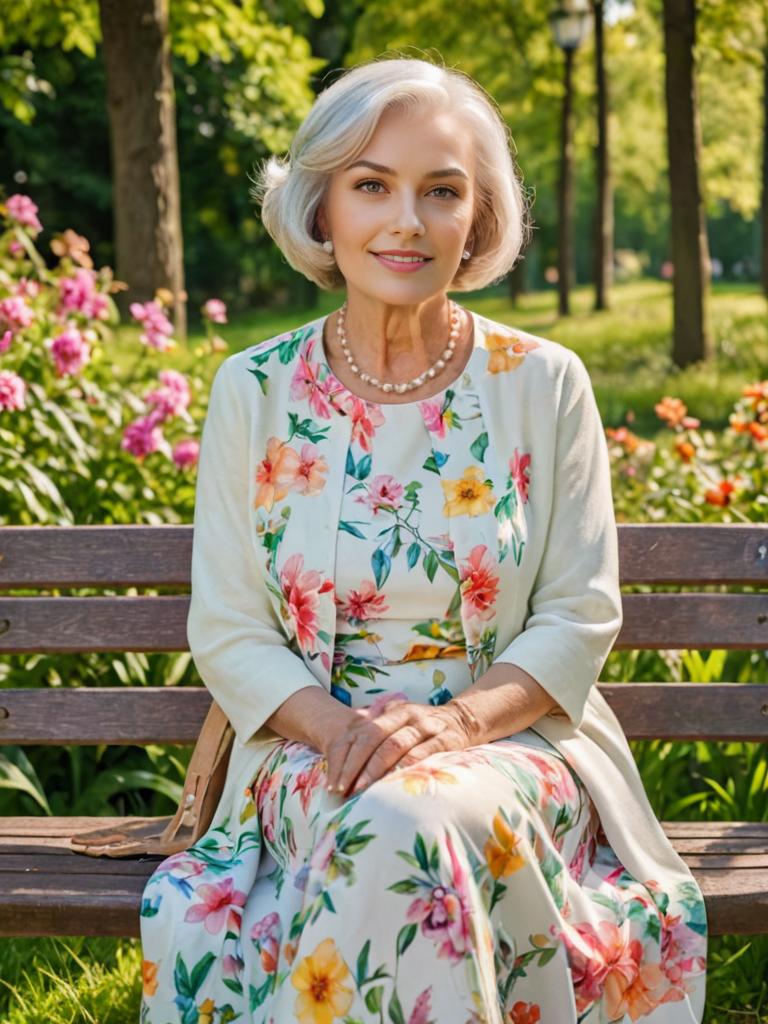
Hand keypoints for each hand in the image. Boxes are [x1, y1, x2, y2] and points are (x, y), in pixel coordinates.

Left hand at [322, 699, 472, 798]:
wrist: (463, 720)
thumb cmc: (423, 728)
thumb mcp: (400, 721)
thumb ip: (376, 729)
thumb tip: (341, 749)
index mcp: (394, 712)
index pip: (362, 731)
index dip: (345, 755)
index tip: (332, 780)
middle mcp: (409, 716)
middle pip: (374, 737)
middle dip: (354, 764)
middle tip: (341, 789)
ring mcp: (427, 727)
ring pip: (395, 746)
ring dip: (375, 769)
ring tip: (360, 790)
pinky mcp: (446, 742)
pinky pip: (421, 755)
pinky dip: (404, 769)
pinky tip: (391, 784)